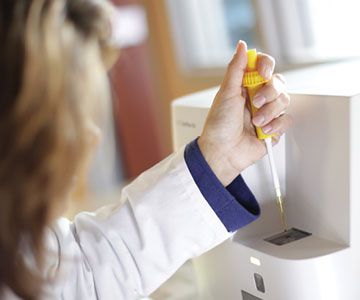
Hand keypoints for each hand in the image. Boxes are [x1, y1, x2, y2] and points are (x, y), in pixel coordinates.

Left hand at [198, 41, 291, 185]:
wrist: (222, 152)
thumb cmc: (219, 125)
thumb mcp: (225, 93)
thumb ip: (236, 68)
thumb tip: (242, 46)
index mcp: (245, 86)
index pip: (264, 66)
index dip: (267, 66)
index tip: (263, 73)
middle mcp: (258, 97)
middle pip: (278, 82)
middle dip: (269, 92)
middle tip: (255, 102)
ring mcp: (267, 112)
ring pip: (284, 100)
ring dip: (269, 111)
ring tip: (255, 121)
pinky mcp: (274, 128)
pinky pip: (287, 119)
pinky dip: (275, 124)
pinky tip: (262, 130)